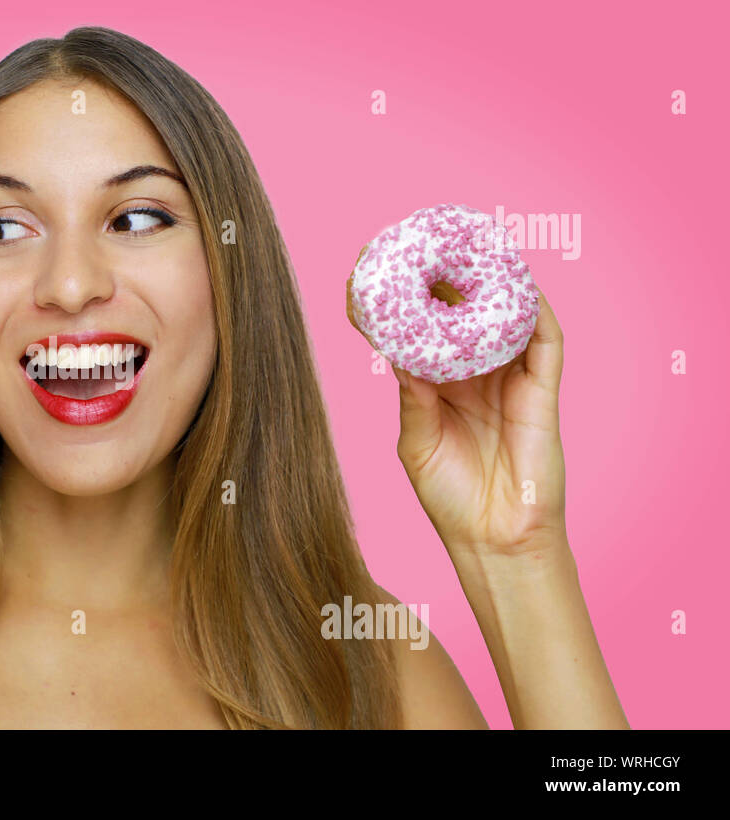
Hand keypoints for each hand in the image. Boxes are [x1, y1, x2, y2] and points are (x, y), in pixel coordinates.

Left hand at [346, 273, 566, 557]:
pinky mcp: (542, 390)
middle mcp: (477, 374)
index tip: (374, 271)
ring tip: (465, 248)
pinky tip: (516, 283)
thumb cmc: (451, 497)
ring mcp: (512, 379)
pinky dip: (533, 308)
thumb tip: (399, 356)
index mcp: (441, 384)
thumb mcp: (417, 443)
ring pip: (505, 317)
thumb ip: (413, 398)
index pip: (423, 331)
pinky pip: (545, 340)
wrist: (494, 540)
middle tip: (416, 244)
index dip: (403, 301)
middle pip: (463, 313)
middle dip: (442, 277)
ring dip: (490, 282)